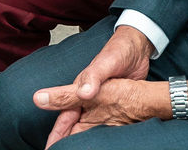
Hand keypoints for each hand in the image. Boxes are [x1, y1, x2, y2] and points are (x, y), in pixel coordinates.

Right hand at [33, 26, 153, 145]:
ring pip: (88, 127)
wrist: (138, 48)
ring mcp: (102, 103)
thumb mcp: (104, 64)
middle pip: (74, 125)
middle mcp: (88, 98)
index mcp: (80, 89)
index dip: (58, 133)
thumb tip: (81, 94)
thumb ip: (92, 78)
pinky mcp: (116, 106)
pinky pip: (105, 125)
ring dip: (82, 139)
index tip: (49, 149)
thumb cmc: (119, 52)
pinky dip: (101, 136)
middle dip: (66, 141)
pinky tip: (102, 144)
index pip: (65, 116)